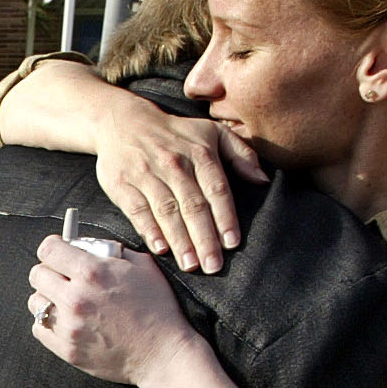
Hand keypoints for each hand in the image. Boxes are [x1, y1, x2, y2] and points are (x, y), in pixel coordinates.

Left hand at [26, 236, 196, 387]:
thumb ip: (111, 250)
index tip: (60, 253)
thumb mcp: (143, 266)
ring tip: (66, 301)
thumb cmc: (158, 308)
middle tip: (64, 277)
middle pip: (36, 274)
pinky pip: (38, 328)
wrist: (163, 354)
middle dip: (49, 271)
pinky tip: (67, 321)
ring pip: (35, 302)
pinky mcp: (66, 348)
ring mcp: (68, 325)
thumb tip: (86, 245)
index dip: (54, 248)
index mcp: (93, 272)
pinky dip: (49, 322)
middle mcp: (75, 297)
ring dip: (47, 298)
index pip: (48, 249)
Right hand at [92, 99, 266, 274]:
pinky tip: (161, 249)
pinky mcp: (123, 184)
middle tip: (213, 265)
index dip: (225, 217)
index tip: (232, 243)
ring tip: (191, 265)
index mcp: (200, 153)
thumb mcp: (212, 132)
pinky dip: (149, 230)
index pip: (216, 189)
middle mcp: (174, 164)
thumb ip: (241, 154)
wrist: (123, 122)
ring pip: (167, 211)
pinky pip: (138, 210)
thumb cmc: (175, 134)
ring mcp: (147, 174)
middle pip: (192, 205)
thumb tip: (263, 180)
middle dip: (204, 238)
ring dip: (180, 240)